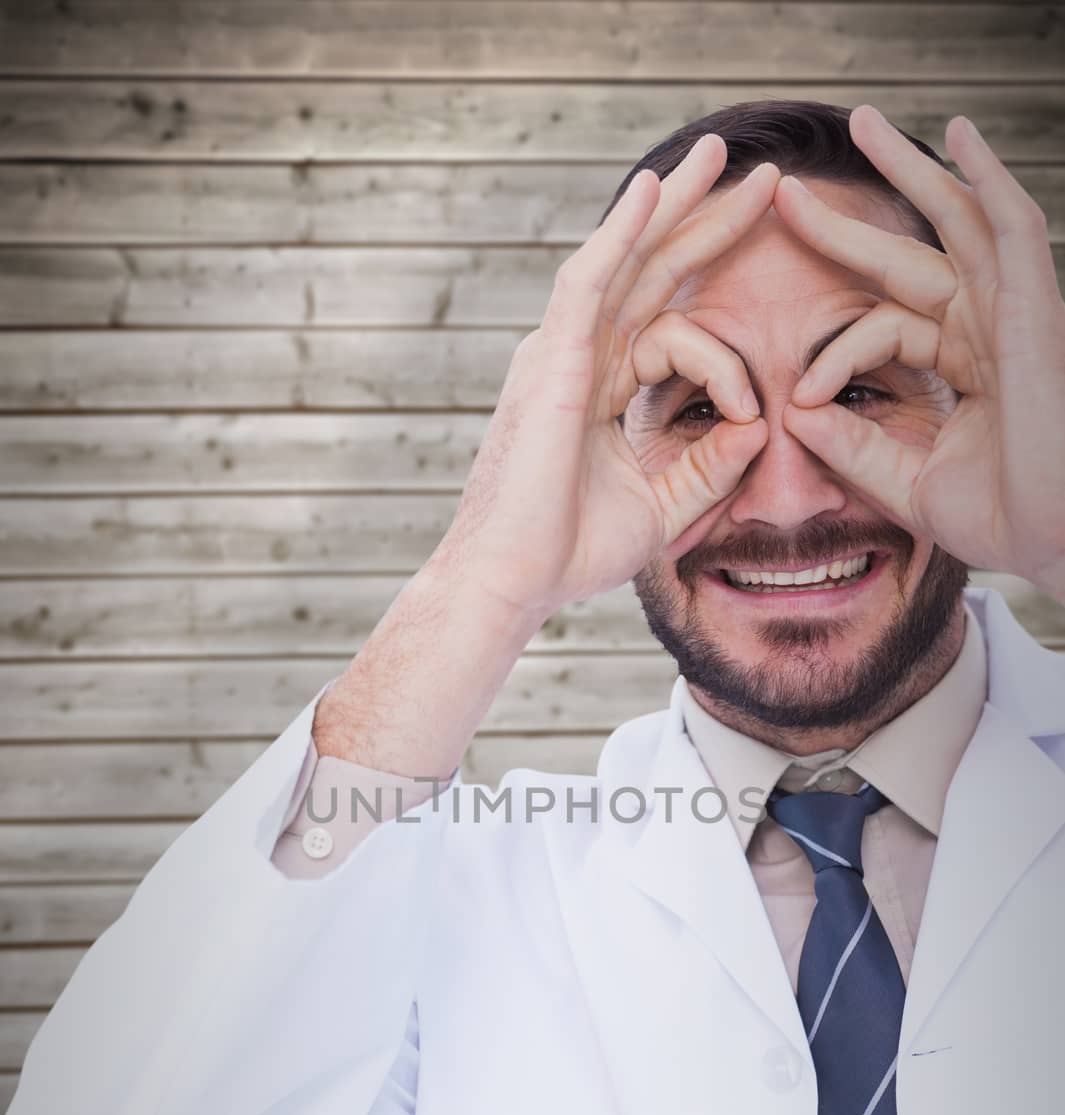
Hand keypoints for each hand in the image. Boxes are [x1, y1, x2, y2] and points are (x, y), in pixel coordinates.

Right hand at [435, 138, 773, 620]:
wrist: (514, 581)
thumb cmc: (569, 554)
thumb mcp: (662, 509)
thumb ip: (710, 468)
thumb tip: (760, 425)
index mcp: (598, 391)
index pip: (669, 330)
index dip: (726, 354)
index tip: (756, 408)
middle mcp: (577, 359)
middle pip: (651, 275)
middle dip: (704, 224)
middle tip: (759, 178)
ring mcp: (560, 353)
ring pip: (627, 261)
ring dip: (675, 207)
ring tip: (722, 157)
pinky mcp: (551, 360)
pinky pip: (592, 281)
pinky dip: (623, 233)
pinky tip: (657, 189)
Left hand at [774, 105, 1064, 600]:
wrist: (1054, 536)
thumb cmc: (1002, 517)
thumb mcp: (907, 481)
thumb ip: (855, 448)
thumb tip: (795, 414)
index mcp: (963, 363)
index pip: (883, 329)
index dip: (834, 354)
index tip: (796, 397)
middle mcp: (988, 327)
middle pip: (909, 257)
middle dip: (849, 223)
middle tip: (788, 190)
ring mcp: (1014, 311)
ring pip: (957, 220)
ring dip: (911, 168)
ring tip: (862, 121)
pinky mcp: (1035, 307)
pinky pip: (1011, 228)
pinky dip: (986, 179)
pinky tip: (959, 136)